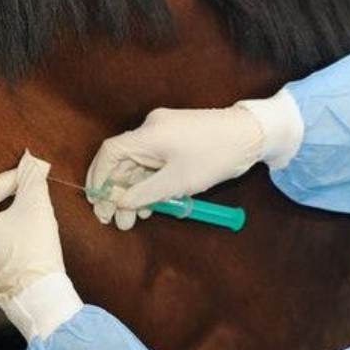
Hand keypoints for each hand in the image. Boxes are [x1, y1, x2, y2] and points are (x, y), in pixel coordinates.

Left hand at [0, 151, 80, 338]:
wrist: (41, 296)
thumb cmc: (34, 249)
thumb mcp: (36, 207)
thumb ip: (32, 180)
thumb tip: (32, 163)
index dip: (11, 178)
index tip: (30, 174)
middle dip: (6, 196)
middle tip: (25, 188)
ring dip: (8, 216)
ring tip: (27, 209)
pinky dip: (8, 236)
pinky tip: (24, 235)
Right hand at [86, 90, 302, 229]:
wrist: (252, 134)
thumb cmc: (216, 156)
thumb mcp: (178, 182)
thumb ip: (145, 194)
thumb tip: (120, 203)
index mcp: (148, 134)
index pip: (109, 153)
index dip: (99, 178)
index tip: (97, 202)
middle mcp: (151, 129)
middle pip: (122, 161)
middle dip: (117, 192)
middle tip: (117, 220)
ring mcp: (163, 131)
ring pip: (137, 164)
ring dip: (134, 191)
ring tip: (137, 218)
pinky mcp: (175, 137)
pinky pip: (152, 161)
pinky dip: (149, 182)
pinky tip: (152, 203)